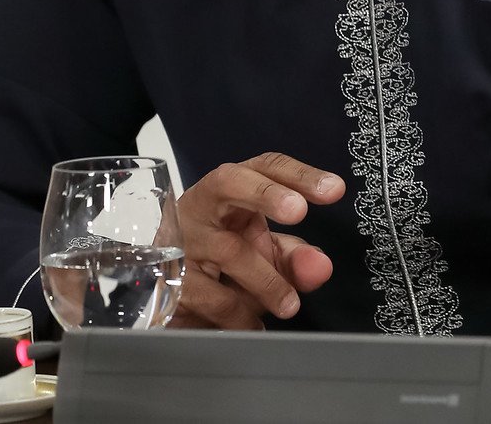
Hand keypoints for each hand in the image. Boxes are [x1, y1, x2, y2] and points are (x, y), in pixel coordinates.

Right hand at [170, 152, 343, 330]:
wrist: (157, 279)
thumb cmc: (220, 252)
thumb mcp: (260, 249)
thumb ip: (295, 257)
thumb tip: (320, 268)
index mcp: (231, 189)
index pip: (267, 166)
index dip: (300, 174)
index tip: (333, 189)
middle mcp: (203, 204)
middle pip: (230, 183)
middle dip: (267, 195)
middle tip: (298, 211)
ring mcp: (180, 238)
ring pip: (228, 249)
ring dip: (266, 280)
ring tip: (288, 305)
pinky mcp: (167, 278)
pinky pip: (209, 295)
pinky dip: (239, 314)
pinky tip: (253, 324)